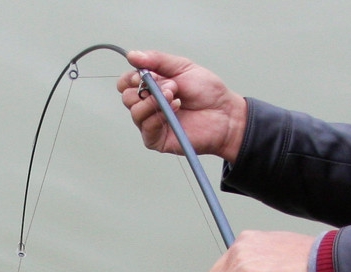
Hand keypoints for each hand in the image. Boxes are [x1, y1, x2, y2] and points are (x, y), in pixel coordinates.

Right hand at [117, 50, 247, 162]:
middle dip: (146, 88)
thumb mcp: (182, 67)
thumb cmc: (207, 92)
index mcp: (151, 87)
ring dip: (154, 101)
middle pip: (127, 97)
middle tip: (170, 86)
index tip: (144, 74)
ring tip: (175, 96)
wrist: (225, 113)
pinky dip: (158, 116)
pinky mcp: (156, 139)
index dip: (131, 78)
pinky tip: (175, 109)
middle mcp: (147, 105)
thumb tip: (132, 54)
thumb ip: (157, 60)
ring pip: (134, 112)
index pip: (126, 83)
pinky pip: (146, 127)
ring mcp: (150, 122)